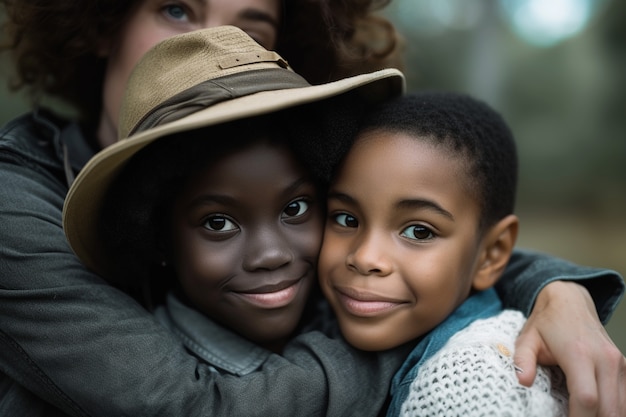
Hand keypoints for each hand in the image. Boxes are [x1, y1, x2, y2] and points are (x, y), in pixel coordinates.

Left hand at [513, 280, 624, 416]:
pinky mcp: (625, 368)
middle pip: (608, 409)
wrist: (570, 302)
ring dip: (605, 416)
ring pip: (622, 407)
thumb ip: (523, 360)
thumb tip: (523, 381)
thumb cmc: (547, 323)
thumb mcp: (527, 339)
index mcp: (579, 354)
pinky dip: (614, 410)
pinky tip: (595, 411)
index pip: (587, 398)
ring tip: (581, 415)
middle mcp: (605, 359)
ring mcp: (619, 363)